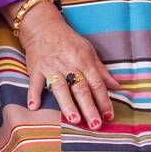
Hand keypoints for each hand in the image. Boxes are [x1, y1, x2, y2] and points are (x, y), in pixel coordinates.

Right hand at [18, 2, 118, 129]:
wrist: (43, 27)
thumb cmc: (68, 41)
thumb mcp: (89, 51)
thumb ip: (101, 71)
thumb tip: (116, 86)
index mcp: (84, 61)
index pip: (96, 84)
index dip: (104, 100)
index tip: (109, 116)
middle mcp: (69, 65)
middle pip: (81, 88)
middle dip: (89, 107)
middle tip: (95, 124)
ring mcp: (51, 68)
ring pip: (61, 87)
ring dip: (67, 104)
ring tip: (74, 119)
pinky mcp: (36, 69)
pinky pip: (34, 82)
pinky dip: (33, 94)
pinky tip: (34, 106)